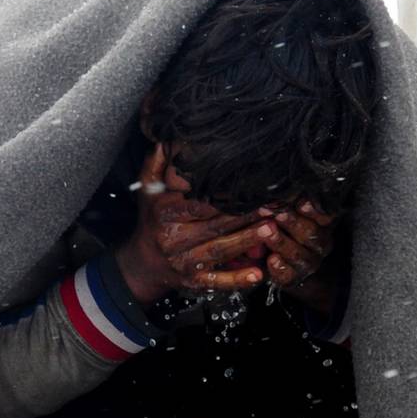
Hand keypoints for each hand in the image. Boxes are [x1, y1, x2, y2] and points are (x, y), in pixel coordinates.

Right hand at [112, 144, 339, 313]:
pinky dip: (237, 280)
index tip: (251, 185)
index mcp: (166, 212)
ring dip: (247, 241)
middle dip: (246, 215)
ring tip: (272, 229)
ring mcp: (184, 261)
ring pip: (220, 250)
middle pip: (215, 225)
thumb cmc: (151, 219)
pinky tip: (258, 274)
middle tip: (275, 204)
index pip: (199, 202)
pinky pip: (216, 281)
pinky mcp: (193, 281)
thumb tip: (168, 135)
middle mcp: (175, 237)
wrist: (141, 263)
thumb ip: (157, 163)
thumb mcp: (147, 189)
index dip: (226, 195)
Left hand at [259, 201, 339, 316]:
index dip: (315, 210)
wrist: (281, 262)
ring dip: (281, 242)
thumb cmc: (283, 228)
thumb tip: (279, 189)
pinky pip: (288, 274)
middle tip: (277, 213)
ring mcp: (308, 263)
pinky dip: (279, 267)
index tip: (302, 202)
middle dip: (292, 222)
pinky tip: (271, 259)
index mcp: (322, 224)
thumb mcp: (288, 213)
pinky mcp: (293, 278)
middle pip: (311, 233)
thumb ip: (289, 203)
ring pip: (298, 254)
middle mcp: (320, 244)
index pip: (325, 216)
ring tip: (268, 232)